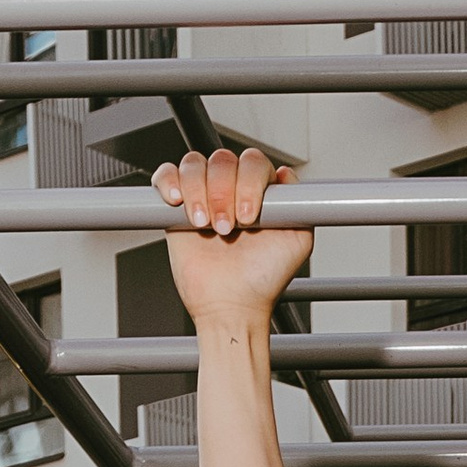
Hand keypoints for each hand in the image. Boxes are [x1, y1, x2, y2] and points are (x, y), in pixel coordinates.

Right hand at [156, 147, 313, 321]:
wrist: (231, 306)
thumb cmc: (263, 280)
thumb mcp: (297, 241)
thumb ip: (300, 205)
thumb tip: (285, 173)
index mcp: (260, 192)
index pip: (252, 162)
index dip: (248, 183)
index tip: (247, 217)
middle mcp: (232, 189)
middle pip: (222, 160)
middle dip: (222, 193)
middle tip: (225, 229)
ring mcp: (204, 196)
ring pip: (194, 164)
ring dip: (198, 192)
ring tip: (203, 225)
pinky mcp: (177, 208)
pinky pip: (166, 175)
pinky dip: (168, 181)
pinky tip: (177, 201)